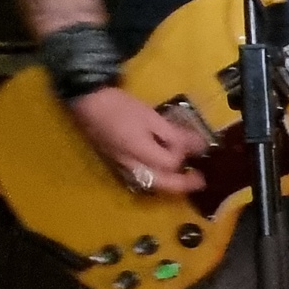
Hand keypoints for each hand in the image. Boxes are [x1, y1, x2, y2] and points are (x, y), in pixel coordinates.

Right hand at [67, 87, 207, 194]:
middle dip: (183, 184)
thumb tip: (198, 146)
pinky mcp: (117, 165)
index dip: (182, 155)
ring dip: (170, 184)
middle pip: (162, 185)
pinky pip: (142, 178)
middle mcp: (131, 168)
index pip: (170, 164)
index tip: (191, 143)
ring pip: (151, 184)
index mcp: (140, 155)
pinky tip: (163, 170)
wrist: (88, 103)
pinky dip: (157, 178)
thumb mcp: (150, 117)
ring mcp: (122, 168)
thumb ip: (174, 135)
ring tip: (185, 176)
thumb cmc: (120, 107)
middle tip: (200, 180)